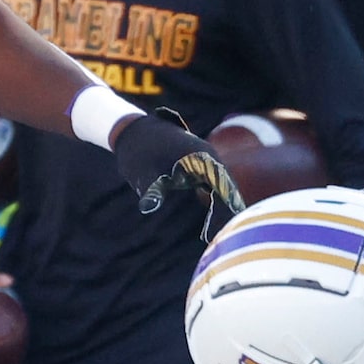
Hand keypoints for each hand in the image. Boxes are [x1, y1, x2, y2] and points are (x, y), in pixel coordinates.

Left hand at [113, 111, 243, 224]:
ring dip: (225, 206)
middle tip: (231, 234)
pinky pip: (212, 183)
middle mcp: (207, 156)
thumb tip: (148, 208)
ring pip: (221, 185)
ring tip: (227, 230)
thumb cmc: (137, 151)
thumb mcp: (142, 172)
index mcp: (200, 156)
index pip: (222, 186)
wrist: (132, 130)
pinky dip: (215, 199)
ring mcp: (204, 159)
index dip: (226, 208)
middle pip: (226, 187)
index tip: (228, 228)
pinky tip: (216, 217)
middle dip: (229, 210)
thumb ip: (151, 190)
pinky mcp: (198, 164)